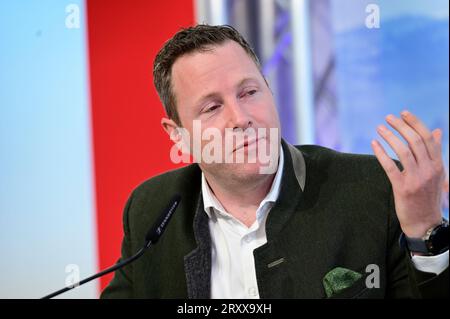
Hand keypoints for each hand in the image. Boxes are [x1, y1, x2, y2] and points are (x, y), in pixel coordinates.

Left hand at [371, 110, 447, 237]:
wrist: (425, 222)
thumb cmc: (429, 195)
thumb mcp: (437, 173)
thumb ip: (436, 152)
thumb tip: (438, 131)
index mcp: (438, 164)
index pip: (428, 137)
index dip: (415, 123)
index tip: (403, 113)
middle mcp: (429, 170)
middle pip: (415, 141)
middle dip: (400, 126)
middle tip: (388, 118)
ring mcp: (416, 179)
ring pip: (403, 151)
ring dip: (389, 136)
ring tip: (379, 128)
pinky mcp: (403, 188)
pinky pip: (390, 166)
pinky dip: (381, 153)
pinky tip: (374, 144)